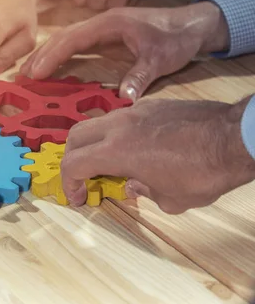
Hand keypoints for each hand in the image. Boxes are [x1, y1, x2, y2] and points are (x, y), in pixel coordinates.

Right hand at [21, 2, 229, 100]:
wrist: (194, 24)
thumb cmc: (177, 38)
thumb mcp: (161, 58)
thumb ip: (140, 75)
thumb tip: (123, 98)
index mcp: (109, 24)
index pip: (72, 39)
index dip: (52, 55)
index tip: (35, 73)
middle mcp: (101, 23)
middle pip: (63, 37)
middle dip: (41, 56)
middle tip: (22, 77)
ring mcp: (102, 29)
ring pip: (67, 40)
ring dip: (48, 55)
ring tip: (29, 74)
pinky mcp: (105, 37)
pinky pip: (76, 46)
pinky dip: (61, 57)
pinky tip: (52, 70)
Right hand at [61, 98, 254, 213]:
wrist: (234, 138)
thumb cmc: (204, 171)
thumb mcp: (171, 199)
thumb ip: (144, 192)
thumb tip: (134, 185)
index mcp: (116, 151)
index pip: (73, 164)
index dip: (69, 184)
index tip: (78, 197)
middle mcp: (119, 127)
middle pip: (75, 136)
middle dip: (72, 157)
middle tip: (82, 176)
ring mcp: (135, 112)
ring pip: (99, 123)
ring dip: (96, 143)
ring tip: (111, 162)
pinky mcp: (153, 104)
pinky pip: (125, 117)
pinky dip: (120, 133)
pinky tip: (138, 147)